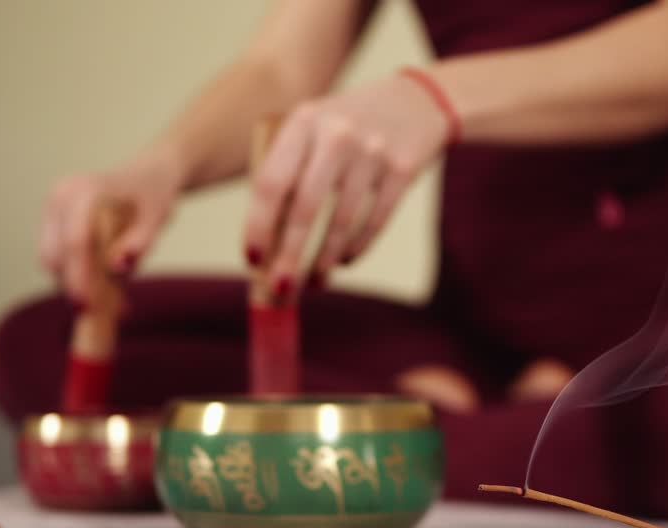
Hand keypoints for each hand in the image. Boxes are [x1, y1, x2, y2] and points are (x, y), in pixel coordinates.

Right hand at [40, 155, 181, 307]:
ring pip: (51, 259)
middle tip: (112, 311)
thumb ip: (139, 242)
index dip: (79, 277)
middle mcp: (62, 196)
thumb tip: (117, 267)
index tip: (88, 306)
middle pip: (57, 255)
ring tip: (113, 298)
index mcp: (87, 192)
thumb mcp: (157, 219)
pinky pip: (54, 255)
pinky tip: (101, 283)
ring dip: (74, 282)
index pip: (75, 241)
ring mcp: (53, 206)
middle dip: (77, 286)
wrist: (147, 175)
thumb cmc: (154, 195)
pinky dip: (73, 273)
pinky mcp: (51, 218)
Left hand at [243, 71, 450, 295]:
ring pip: (342, 222)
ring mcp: (373, 151)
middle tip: (280, 287)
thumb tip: (270, 240)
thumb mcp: (315, 129)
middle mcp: (337, 134)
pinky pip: (374, 222)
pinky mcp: (403, 169)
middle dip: (290, 255)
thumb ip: (292, 169)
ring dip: (324, 259)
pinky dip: (356, 248)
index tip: (251, 259)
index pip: (271, 182)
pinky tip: (343, 261)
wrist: (415, 101)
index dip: (258, 226)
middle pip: (305, 208)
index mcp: (304, 121)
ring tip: (314, 280)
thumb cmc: (349, 126)